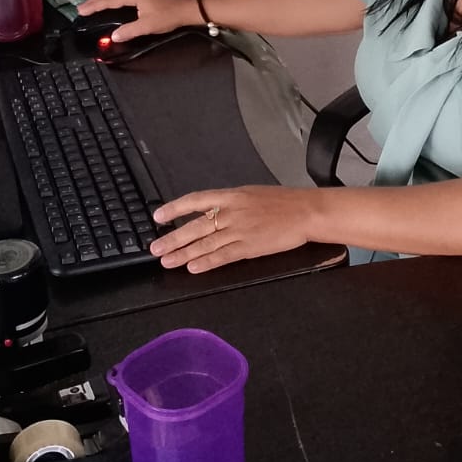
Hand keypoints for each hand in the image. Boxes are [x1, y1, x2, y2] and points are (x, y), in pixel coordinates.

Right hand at [77, 0, 199, 41]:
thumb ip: (129, 31)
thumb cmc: (169, 16)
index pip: (109, 0)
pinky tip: (110, 2)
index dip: (94, 5)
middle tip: (81, 7)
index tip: (82, 11)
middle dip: (94, 0)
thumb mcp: (148, 26)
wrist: (187, 9)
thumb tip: (114, 36)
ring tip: (91, 4)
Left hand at [151, 186, 315, 272]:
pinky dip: (206, 263)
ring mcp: (240, 230)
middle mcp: (231, 212)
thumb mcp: (252, 193)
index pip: (195, 200)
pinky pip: (223, 256)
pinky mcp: (249, 247)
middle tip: (155, 248)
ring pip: (205, 243)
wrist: (306, 211)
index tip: (158, 216)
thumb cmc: (283, 202)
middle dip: (173, 238)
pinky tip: (193, 268)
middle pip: (195, 226)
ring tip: (167, 262)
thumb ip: (231, 202)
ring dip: (184, 254)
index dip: (174, 208)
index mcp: (231, 195)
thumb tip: (211, 211)